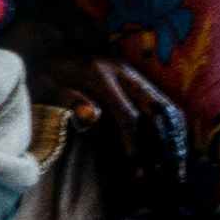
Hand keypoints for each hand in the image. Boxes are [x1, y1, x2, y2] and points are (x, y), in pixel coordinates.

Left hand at [37, 53, 187, 194]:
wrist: (49, 48)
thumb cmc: (44, 73)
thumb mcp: (44, 85)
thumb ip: (66, 99)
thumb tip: (91, 116)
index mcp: (98, 74)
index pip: (128, 115)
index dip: (135, 143)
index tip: (137, 166)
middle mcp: (122, 72)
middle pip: (154, 110)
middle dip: (161, 143)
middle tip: (164, 172)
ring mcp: (131, 74)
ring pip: (164, 105)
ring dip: (172, 135)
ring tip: (175, 164)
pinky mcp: (136, 79)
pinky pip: (162, 102)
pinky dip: (172, 124)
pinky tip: (174, 145)